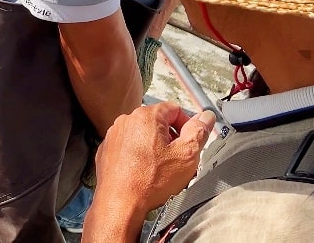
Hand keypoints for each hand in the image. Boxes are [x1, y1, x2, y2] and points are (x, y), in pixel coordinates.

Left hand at [93, 103, 216, 217]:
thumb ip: (199, 132)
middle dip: (171, 139)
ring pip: (143, 135)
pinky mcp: (107, 149)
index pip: (175, 109)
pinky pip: (128, 147)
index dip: (187, 125)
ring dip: (155, 148)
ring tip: (161, 169)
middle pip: (158, 122)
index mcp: (146, 116)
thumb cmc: (149, 181)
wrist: (120, 202)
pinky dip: (138, 155)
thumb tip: (206, 118)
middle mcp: (127, 121)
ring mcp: (115, 135)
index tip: (191, 140)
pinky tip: (144, 172)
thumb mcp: (186, 155)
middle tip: (178, 158)